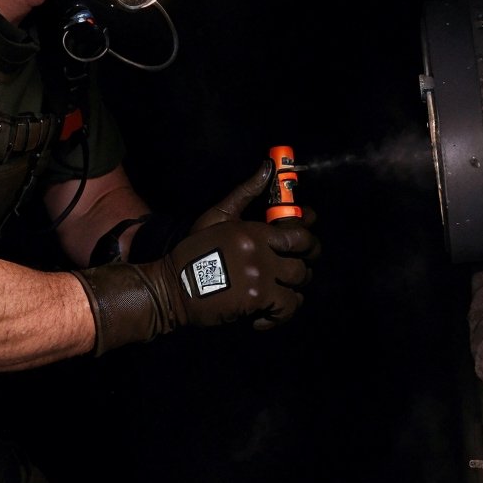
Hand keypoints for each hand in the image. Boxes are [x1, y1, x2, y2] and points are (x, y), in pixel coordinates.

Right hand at [168, 162, 315, 329]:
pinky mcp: (256, 300)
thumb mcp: (216, 216)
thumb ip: (245, 193)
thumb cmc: (192, 252)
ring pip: (298, 287)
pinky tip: (266, 315)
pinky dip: (280, 314)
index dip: (310, 243)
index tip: (307, 248)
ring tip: (281, 294)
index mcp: (254, 231)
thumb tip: (269, 167)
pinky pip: (286, 308)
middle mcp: (260, 252)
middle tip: (295, 275)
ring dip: (293, 292)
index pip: (299, 234)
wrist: (172, 288)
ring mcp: (260, 277)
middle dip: (304, 270)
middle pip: (303, 263)